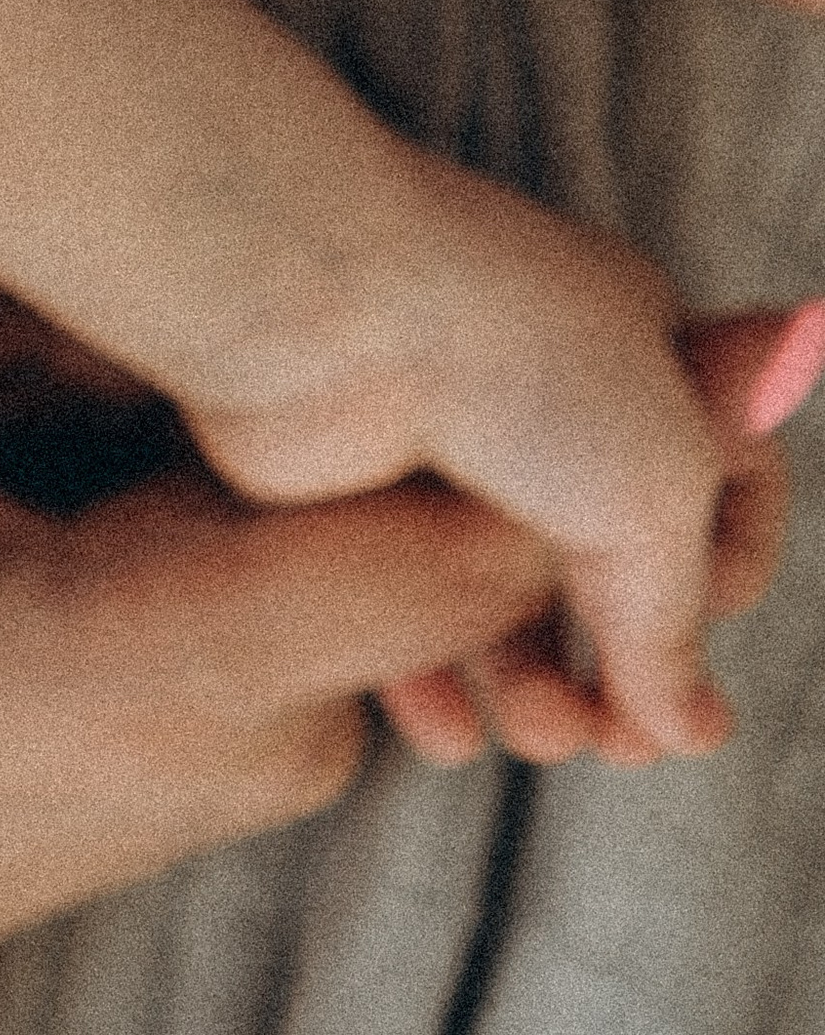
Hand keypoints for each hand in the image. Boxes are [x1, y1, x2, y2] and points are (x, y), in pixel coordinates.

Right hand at [0, 208, 564, 1034]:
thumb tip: (95, 12)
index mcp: (156, 657)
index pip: (452, 545)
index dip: (444, 385)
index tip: (331, 254)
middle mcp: (270, 720)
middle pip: (411, 478)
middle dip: (315, 334)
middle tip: (156, 250)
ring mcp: (295, 736)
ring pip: (363, 499)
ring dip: (249, 392)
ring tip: (54, 374)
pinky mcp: (289, 723)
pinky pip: (317, 546)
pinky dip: (222, 459)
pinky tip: (70, 445)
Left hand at [181, 134, 771, 767]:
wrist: (321, 312)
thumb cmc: (511, 363)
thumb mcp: (655, 496)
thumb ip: (675, 623)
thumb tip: (684, 728)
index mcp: (642, 348)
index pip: (728, 466)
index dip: (736, 558)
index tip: (716, 612)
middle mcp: (546, 388)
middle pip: (612, 553)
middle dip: (631, 662)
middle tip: (626, 746)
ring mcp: (448, 436)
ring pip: (505, 593)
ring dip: (537, 687)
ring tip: (541, 735)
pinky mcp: (359, 486)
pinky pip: (406, 598)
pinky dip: (433, 677)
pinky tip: (450, 731)